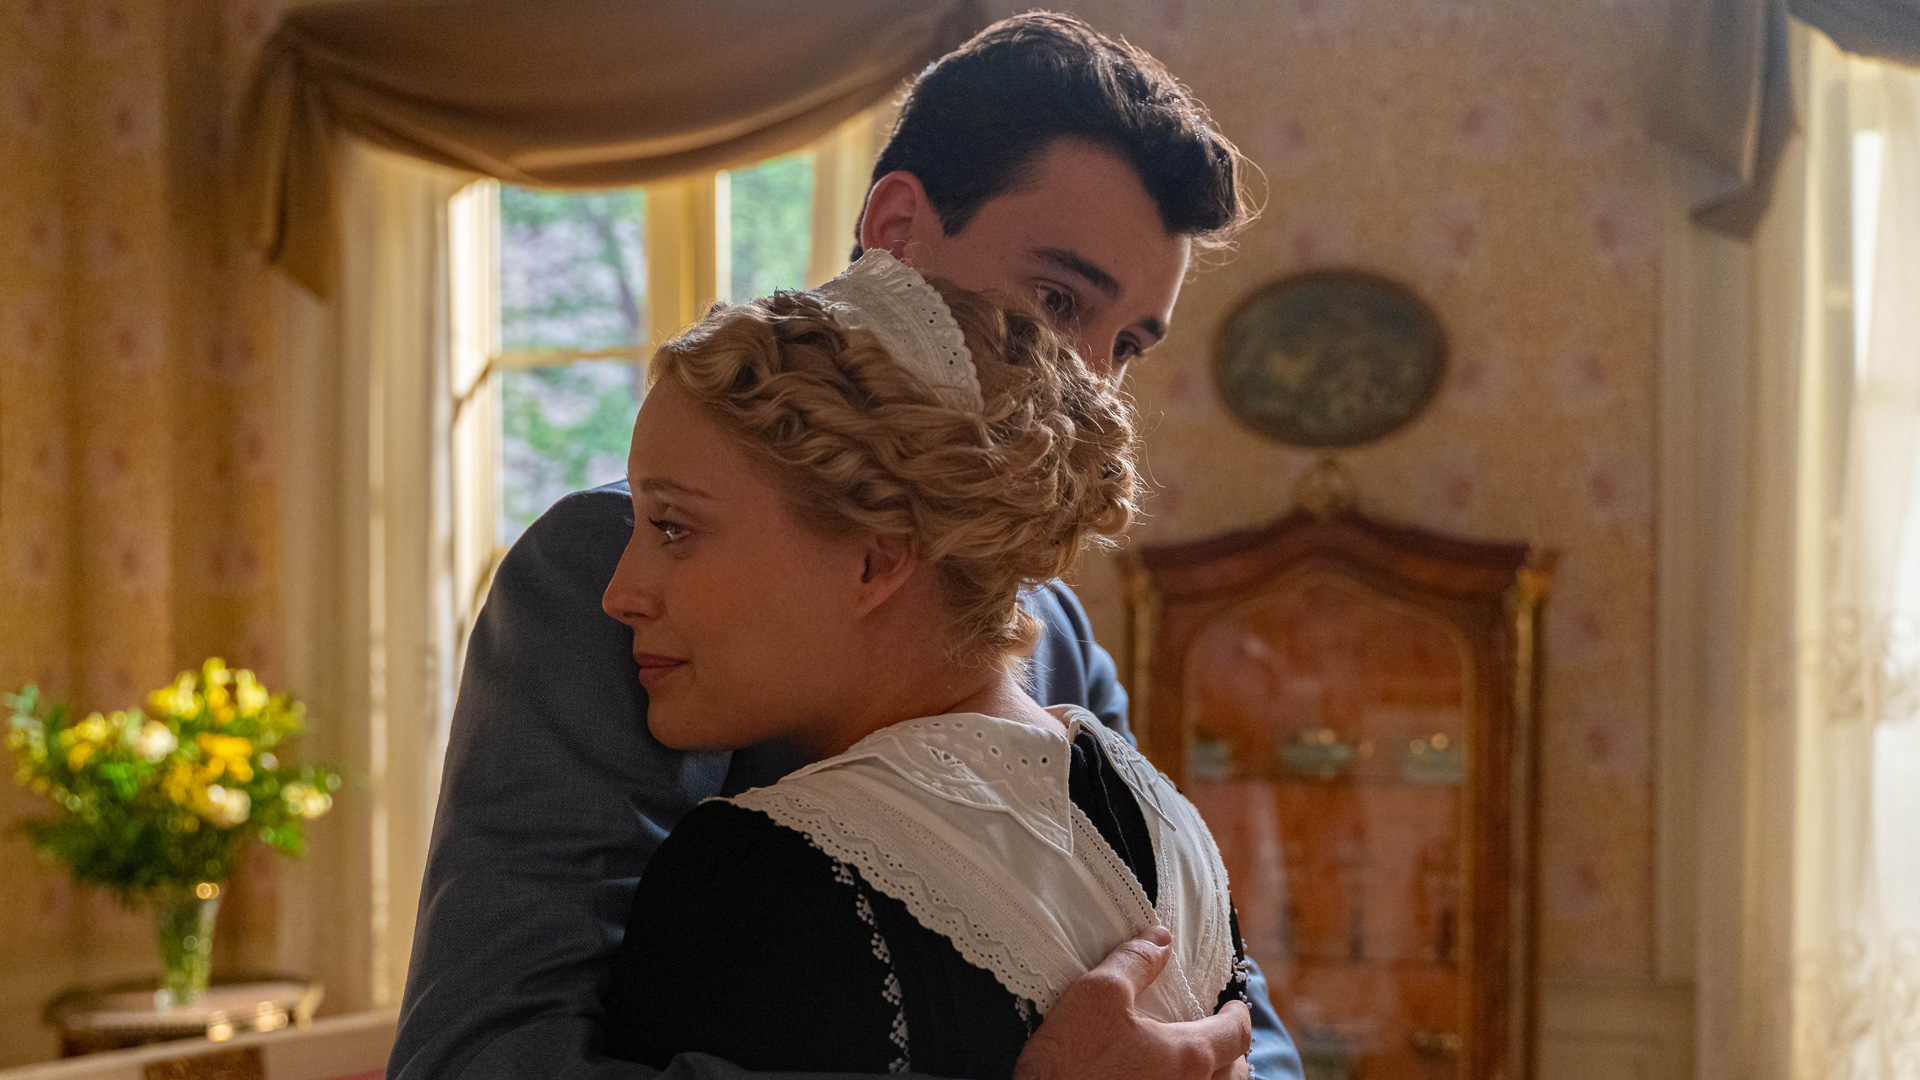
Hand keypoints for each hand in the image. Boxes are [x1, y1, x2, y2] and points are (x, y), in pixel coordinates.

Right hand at [1013, 926, 1252, 1079]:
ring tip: (1205, 1064)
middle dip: (1235, 1052)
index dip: (1239, 1015)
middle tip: (1222, 1035)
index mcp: (1188, 1056)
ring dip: (1220, 1076)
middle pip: (1236, 1074)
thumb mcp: (1098, 993)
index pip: (1236, 1033)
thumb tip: (1161, 938)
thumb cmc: (1071, 1059)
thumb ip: (1135, 961)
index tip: (1234, 1006)